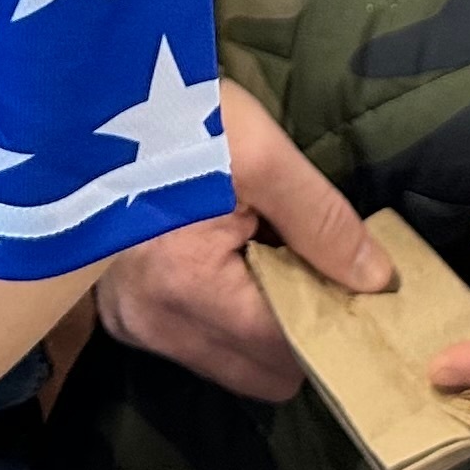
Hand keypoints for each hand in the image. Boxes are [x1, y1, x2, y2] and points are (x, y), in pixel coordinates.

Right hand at [89, 78, 389, 398]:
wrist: (91, 97)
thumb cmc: (175, 115)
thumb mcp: (259, 152)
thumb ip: (322, 223)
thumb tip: (378, 281)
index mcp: (186, 287)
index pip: (287, 348)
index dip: (334, 321)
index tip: (361, 291)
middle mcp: (152, 324)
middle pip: (261, 372)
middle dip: (299, 332)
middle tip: (317, 270)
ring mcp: (130, 323)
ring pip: (231, 362)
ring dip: (261, 324)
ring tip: (270, 254)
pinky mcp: (120, 313)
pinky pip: (196, 342)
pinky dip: (226, 314)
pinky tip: (232, 259)